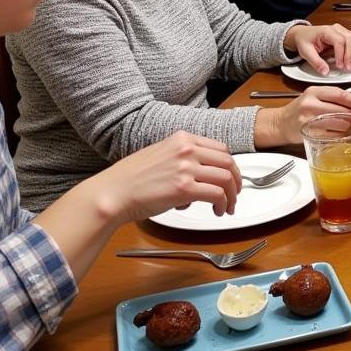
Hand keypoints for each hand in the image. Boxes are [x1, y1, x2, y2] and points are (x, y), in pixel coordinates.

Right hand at [95, 131, 242, 222]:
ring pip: (226, 178)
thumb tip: (199, 173)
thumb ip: (182, 158)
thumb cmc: (131, 178)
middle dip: (236, 181)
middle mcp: (187, 149)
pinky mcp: (184, 188)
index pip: (220, 148)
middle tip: (235, 194)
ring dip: (232, 196)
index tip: (232, 177)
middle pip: (228, 162)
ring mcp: (187, 168)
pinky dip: (223, 204)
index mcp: (182, 138)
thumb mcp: (160, 154)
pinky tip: (218, 211)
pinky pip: (217, 195)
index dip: (230, 165)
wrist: (113, 192)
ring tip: (228, 207)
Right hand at [277, 85, 350, 143]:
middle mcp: (310, 104)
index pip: (339, 94)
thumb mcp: (313, 97)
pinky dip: (341, 135)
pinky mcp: (309, 133)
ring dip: (350, 126)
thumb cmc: (300, 110)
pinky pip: (331, 135)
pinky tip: (345, 135)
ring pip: (338, 123)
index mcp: (313, 91)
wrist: (281, 123)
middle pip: (340, 109)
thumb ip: (330, 97)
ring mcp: (309, 119)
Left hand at [286, 23, 350, 75]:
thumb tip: (325, 71)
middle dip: (350, 55)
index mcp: (326, 31)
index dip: (341, 54)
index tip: (340, 65)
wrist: (303, 34)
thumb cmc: (304, 40)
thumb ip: (316, 62)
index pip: (338, 40)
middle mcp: (336, 29)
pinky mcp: (345, 36)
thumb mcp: (306, 52)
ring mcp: (342, 31)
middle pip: (349, 39)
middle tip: (348, 67)